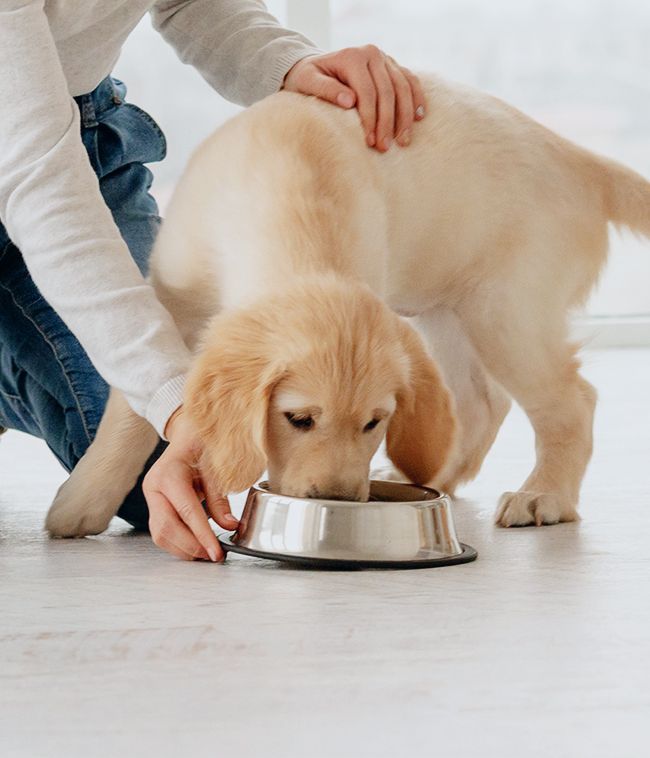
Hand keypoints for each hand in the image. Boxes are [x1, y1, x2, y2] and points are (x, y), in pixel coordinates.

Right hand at [143, 406, 238, 560]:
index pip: (186, 512)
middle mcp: (154, 486)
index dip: (202, 535)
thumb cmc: (203, 442)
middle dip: (190, 547)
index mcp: (169, 473)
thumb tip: (229, 526)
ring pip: (160, 534)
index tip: (216, 552)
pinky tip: (196, 545)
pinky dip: (178, 542)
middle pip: (166, 528)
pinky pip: (162, 530)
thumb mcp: (216, 466)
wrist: (188, 432)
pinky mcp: (155, 504)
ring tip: (206, 553)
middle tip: (213, 556)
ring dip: (183, 548)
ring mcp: (151, 496)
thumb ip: (220, 498)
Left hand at [282, 46, 425, 151]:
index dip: (370, 118)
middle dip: (388, 123)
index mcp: (352, 57)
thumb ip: (326, 90)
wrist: (316, 67)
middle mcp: (372, 54)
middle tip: (385, 148)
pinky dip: (417, 99)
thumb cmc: (308, 78)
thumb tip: (349, 102)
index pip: (367, 92)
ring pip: (403, 88)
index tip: (370, 142)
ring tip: (403, 141)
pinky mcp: (392, 66)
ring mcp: (385, 59)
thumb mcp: (308, 82)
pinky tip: (420, 118)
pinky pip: (410, 81)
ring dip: (406, 116)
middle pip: (387, 92)